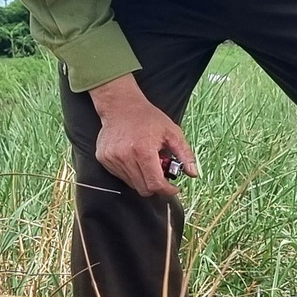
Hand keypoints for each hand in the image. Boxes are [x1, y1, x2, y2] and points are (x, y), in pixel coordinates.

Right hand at [90, 74, 196, 197]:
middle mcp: (124, 157)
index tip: (173, 188)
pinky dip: (131, 173)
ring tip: (147, 160)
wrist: (120, 106)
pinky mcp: (103, 159)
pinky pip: (121, 176)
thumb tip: (193, 173)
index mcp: (143, 150)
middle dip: (156, 185)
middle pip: (143, 188)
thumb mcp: (172, 132)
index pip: (155, 184)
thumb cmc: (147, 118)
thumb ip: (184, 154)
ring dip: (143, 178)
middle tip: (161, 171)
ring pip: (132, 184)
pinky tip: (134, 158)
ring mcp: (111, 159)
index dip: (167, 191)